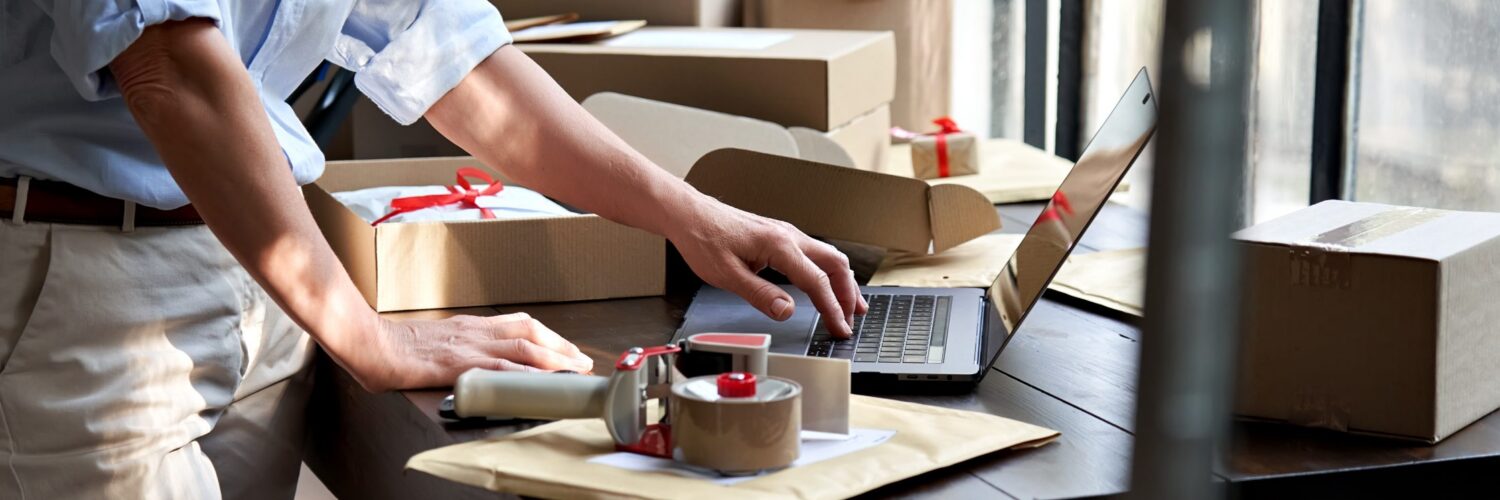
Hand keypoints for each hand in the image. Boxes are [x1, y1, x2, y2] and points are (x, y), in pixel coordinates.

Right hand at [346, 313, 594, 390]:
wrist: (367, 342)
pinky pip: (500, 367)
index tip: (565, 348)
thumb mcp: (434, 342)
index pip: (517, 324)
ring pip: (523, 346)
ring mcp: (468, 345)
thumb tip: (469, 362)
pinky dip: (526, 373)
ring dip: (554, 357)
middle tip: (581, 359)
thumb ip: (455, 348)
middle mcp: (474, 331)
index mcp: (468, 325)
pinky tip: (540, 381)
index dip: (546, 336)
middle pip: (529, 330)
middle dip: (560, 345)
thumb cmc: (393, 346)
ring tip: (574, 369)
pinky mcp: (458, 363)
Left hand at [668, 198, 867, 338]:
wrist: (689, 214)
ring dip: (843, 281)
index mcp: (778, 245)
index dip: (832, 308)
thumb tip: (786, 311)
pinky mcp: (779, 235)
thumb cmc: (703, 238)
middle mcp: (788, 235)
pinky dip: (828, 271)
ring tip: (851, 303)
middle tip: (853, 319)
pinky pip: (815, 253)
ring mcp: (785, 233)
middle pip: (835, 264)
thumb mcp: (727, 276)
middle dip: (848, 293)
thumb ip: (759, 295)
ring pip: (828, 256)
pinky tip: (826, 282)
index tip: (840, 328)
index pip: (817, 282)